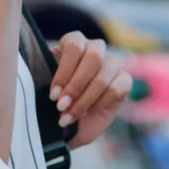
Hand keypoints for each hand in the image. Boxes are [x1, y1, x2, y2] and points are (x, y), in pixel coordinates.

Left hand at [48, 31, 130, 148]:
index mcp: (74, 43)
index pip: (74, 44)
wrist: (73, 126)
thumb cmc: (58, 101)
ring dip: (84, 99)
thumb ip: (48, 79)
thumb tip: (44, 81)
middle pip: (94, 56)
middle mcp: (95, 49)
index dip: (64, 70)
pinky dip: (99, 103)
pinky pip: (115, 88)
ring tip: (69, 116)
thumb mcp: (50, 88)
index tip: (53, 94)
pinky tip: (87, 113)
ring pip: (104, 74)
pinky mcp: (124, 80)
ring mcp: (112, 63)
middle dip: (76, 85)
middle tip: (61, 106)